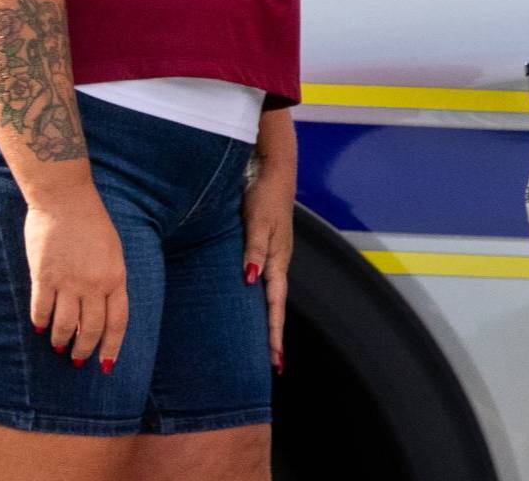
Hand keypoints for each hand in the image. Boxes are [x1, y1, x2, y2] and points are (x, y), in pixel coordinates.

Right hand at [25, 192, 130, 369]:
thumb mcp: (113, 251)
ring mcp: (68, 282)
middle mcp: (94, 284)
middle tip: (77, 360)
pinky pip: (42, 309)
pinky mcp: (43, 276)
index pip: (117, 322)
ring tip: (58, 347)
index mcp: (116, 277)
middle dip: (84, 350)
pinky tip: (39, 328)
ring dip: (61, 340)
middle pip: (90, 329)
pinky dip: (40, 322)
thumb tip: (101, 307)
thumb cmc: (92, 222)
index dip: (111, 347)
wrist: (64, 199)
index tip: (105, 364)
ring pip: (65, 325)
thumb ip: (110, 279)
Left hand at [243, 144, 295, 369]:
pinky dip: (263, 298)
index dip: (274, 333)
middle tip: (274, 363)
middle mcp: (278, 260)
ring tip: (266, 343)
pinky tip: (255, 300)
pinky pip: (266, 278)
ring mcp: (275, 253)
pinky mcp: (267, 244)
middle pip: (276, 304)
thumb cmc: (265, 191)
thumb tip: (250, 280)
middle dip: (274, 334)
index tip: (276, 360)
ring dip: (269, 318)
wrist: (275, 166)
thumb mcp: (258, 220)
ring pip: (272, 293)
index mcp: (278, 258)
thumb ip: (254, 250)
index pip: (275, 304)